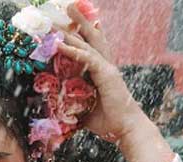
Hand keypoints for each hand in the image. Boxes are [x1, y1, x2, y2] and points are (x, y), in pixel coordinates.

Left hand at [56, 5, 147, 141]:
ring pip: (90, 42)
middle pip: (92, 38)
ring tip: (67, 11)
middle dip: (80, 22)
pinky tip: (61, 43)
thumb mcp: (83, 111)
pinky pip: (87, 58)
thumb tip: (57, 110)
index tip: (73, 22)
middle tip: (69, 6)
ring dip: (77, 27)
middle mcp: (105, 66)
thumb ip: (72, 105)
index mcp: (102, 72)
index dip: (83, 35)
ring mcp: (107, 69)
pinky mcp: (106, 75)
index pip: (91, 48)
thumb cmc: (107, 122)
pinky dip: (74, 50)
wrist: (125, 129)